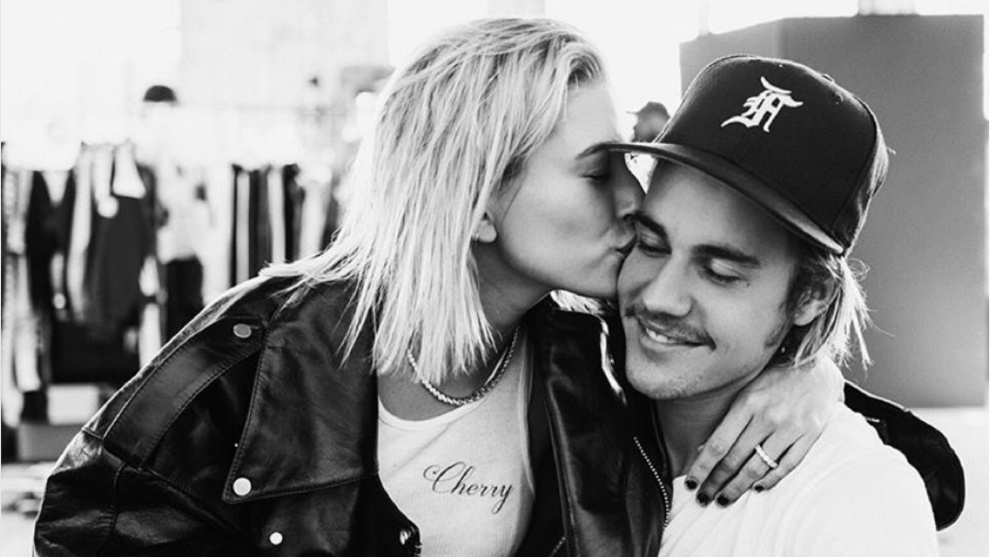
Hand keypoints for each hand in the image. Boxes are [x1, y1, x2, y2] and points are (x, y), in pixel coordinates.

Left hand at [684, 358, 842, 505]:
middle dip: (716, 482)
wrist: (816, 365)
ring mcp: (791, 427)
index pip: (719, 443)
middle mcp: (768, 416)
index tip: (692, 484)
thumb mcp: (746, 391)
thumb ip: (728, 419)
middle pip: (736, 459)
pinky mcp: (810, 434)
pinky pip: (787, 465)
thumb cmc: (773, 378)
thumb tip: (702, 449)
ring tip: (724, 498)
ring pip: (759, 467)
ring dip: (739, 487)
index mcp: (747, 402)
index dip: (703, 467)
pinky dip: (770, 480)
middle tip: (704, 498)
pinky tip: (757, 488)